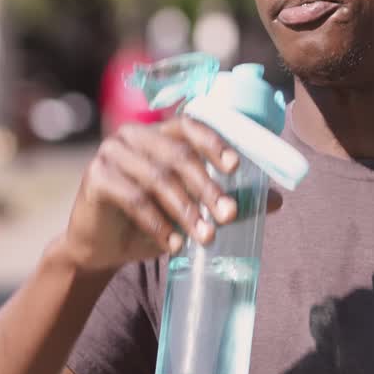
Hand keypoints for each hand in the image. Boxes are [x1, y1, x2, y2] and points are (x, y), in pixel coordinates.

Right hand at [61, 117, 280, 271]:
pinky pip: (132, 198)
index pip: (191, 126)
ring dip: (186, 211)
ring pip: (157, 179)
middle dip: (208, 188)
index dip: (215, 143)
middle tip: (229, 215)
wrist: (100, 248)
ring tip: (206, 238)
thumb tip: (277, 200)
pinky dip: (157, 223)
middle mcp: (134, 135)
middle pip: (177, 155)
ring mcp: (111, 152)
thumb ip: (227, 200)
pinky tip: (173, 245)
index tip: (237, 167)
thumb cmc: (150, 222)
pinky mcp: (96, 177)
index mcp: (160, 132)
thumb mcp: (192, 210)